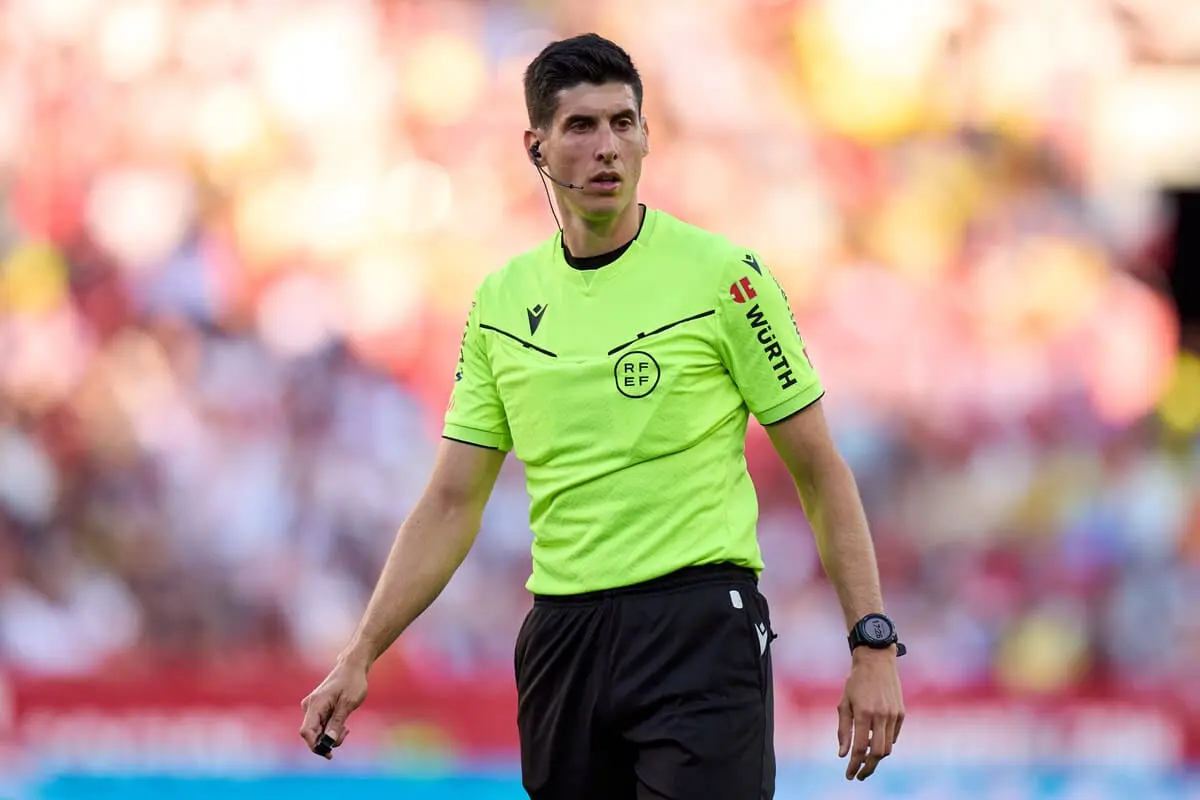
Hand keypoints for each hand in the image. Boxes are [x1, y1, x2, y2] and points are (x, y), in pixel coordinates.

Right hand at [299, 659, 368, 759]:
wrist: (353, 667)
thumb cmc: (352, 682)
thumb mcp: (348, 703)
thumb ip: (337, 722)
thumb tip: (329, 742)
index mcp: (315, 704)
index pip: (306, 731)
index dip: (315, 745)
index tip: (329, 753)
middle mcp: (309, 706)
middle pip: (312, 734)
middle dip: (327, 740)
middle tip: (345, 733)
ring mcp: (313, 708)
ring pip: (317, 731)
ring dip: (331, 734)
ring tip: (346, 728)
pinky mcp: (317, 709)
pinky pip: (320, 725)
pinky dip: (331, 729)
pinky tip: (343, 725)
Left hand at [837, 648, 904, 780]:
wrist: (876, 661)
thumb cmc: (855, 682)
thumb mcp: (844, 703)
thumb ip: (843, 730)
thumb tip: (843, 754)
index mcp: (863, 713)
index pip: (860, 748)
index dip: (854, 765)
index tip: (849, 775)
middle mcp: (880, 715)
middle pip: (878, 753)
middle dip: (868, 768)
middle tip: (859, 774)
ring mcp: (893, 714)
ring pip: (887, 747)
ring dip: (877, 757)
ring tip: (865, 759)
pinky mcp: (901, 713)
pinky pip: (893, 736)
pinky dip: (885, 743)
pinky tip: (875, 742)